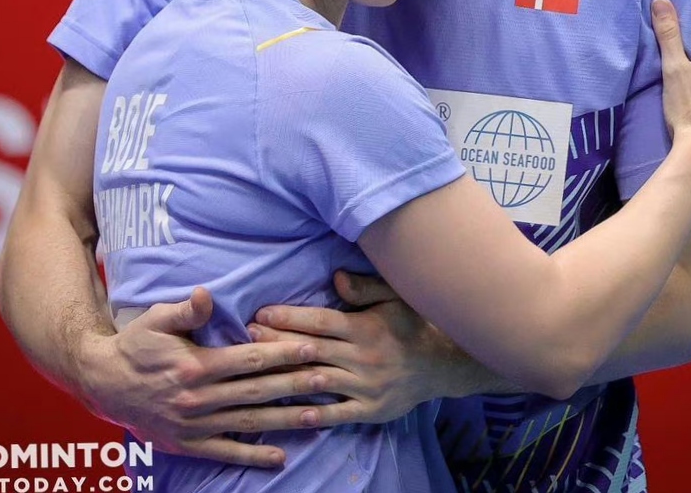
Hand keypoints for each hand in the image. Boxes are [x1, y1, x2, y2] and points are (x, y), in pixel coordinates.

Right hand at [77, 287, 327, 464]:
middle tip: (329, 379)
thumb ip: (184, 311)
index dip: (282, 353)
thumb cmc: (135, 345)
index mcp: (195, 366)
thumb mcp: (155, 320)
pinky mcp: (189, 444)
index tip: (311, 347)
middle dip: (295, 385)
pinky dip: (253, 456)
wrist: (104, 384)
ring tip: (318, 415)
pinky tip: (279, 457)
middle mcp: (199, 399)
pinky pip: (226, 452)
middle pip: (257, 391)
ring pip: (249, 422)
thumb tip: (206, 295)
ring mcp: (195, 426)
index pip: (249, 359)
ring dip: (285, 419)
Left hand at [245, 271, 465, 426]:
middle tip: (247, 335)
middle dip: (278, 342)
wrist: (442, 364)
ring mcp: (365, 385)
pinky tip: (293, 412)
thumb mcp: (394, 297)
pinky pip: (339, 413)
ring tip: (258, 370)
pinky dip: (316, 413)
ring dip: (286, 375)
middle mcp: (362, 357)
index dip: (290, 317)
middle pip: (312, 349)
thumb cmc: (412, 324)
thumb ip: (364, 287)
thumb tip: (335, 277)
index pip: (320, 321)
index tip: (262, 313)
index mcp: (364, 327)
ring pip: (319, 380)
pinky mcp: (370, 409)